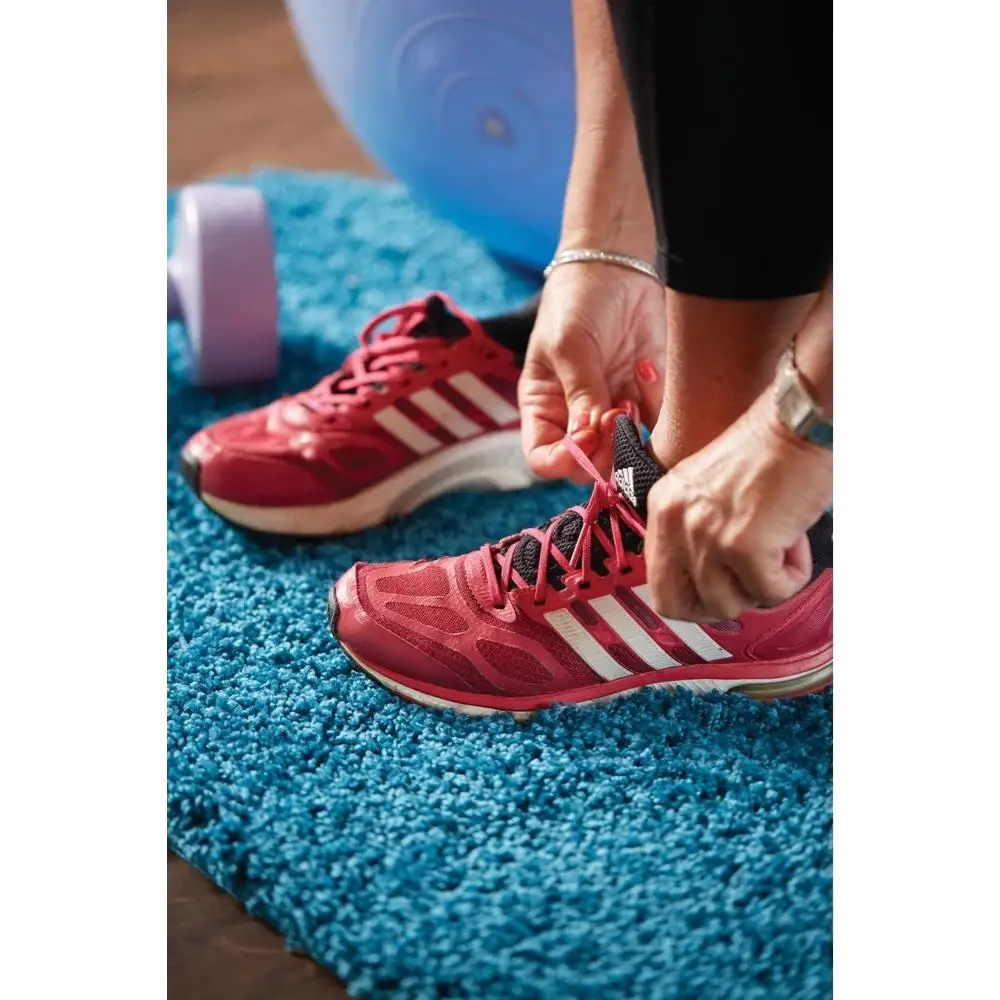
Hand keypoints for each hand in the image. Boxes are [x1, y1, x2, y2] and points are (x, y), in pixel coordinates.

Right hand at [518, 263, 666, 481]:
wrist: (618, 264)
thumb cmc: (577, 300)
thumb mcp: (570, 344)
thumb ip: (581, 393)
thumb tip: (590, 437)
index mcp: (545, 408)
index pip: (544, 458)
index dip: (564, 459)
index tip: (586, 436)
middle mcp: (576, 417)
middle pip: (588, 464)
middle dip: (605, 451)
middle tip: (619, 419)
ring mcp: (613, 409)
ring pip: (625, 453)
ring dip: (632, 436)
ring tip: (631, 400)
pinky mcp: (646, 397)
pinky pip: (657, 426)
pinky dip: (658, 411)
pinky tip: (647, 372)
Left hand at [644, 393, 832, 620]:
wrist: (796, 423)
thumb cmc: (765, 451)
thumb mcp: (704, 490)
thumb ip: (693, 531)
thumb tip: (707, 581)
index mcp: (661, 508)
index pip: (657, 584)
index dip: (691, 598)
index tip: (718, 589)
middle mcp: (674, 522)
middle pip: (676, 606)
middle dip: (716, 607)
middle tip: (746, 586)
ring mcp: (706, 536)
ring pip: (728, 604)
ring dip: (761, 585)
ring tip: (777, 547)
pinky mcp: (743, 546)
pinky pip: (770, 591)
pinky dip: (791, 575)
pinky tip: (794, 540)